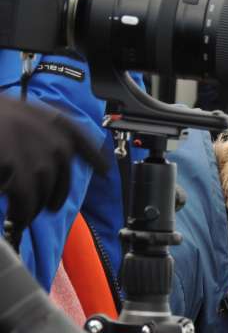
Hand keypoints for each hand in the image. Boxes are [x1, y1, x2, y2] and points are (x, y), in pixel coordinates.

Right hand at [0, 96, 107, 231]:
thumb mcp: (16, 113)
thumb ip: (38, 130)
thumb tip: (58, 154)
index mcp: (51, 120)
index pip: (79, 138)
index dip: (94, 155)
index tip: (104, 169)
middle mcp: (52, 137)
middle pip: (63, 176)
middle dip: (55, 194)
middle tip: (47, 207)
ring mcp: (38, 154)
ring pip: (46, 191)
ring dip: (35, 207)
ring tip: (23, 215)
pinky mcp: (19, 169)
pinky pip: (27, 201)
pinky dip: (23, 214)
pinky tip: (16, 219)